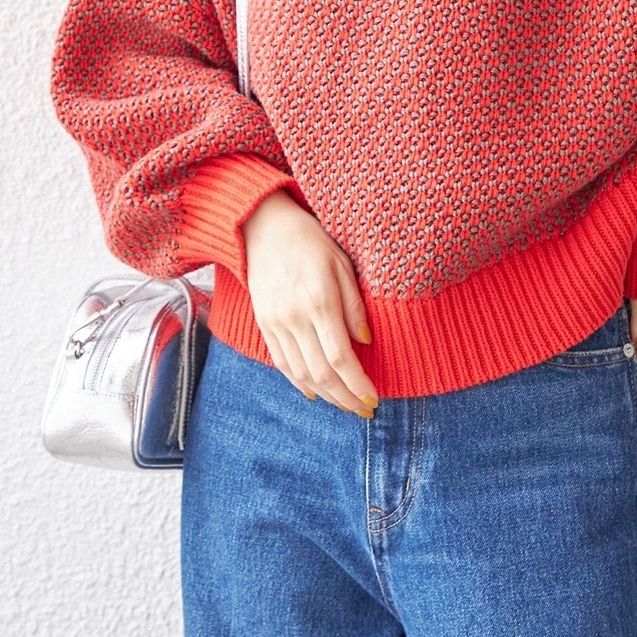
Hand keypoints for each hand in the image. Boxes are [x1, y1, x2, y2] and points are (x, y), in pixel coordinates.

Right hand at [241, 191, 379, 414]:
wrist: (263, 227)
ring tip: (346, 404)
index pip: (340, 357)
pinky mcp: (264, 324)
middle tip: (364, 410)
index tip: (373, 399)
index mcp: (318, 301)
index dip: (358, 383)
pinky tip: (315, 393)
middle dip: (345, 397)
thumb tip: (366, 341)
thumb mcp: (342, 263)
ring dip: (325, 396)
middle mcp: (294, 318)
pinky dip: (299, 383)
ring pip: (300, 374)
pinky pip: (281, 363)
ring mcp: (275, 323)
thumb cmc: (310, 240)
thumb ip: (354, 304)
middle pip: (321, 373)